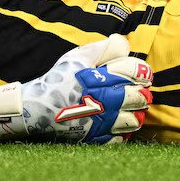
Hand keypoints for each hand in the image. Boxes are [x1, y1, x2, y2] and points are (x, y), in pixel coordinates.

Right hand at [0, 35, 152, 143]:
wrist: (35, 108)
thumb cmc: (59, 80)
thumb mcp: (77, 57)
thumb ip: (103, 48)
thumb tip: (124, 41)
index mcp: (101, 78)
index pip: (136, 71)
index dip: (144, 71)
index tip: (142, 74)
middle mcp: (103, 101)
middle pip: (139, 97)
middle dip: (143, 93)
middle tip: (139, 92)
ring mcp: (100, 122)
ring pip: (134, 120)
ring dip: (137, 113)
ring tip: (131, 109)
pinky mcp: (95, 138)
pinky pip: (120, 138)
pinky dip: (123, 132)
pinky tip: (118, 124)